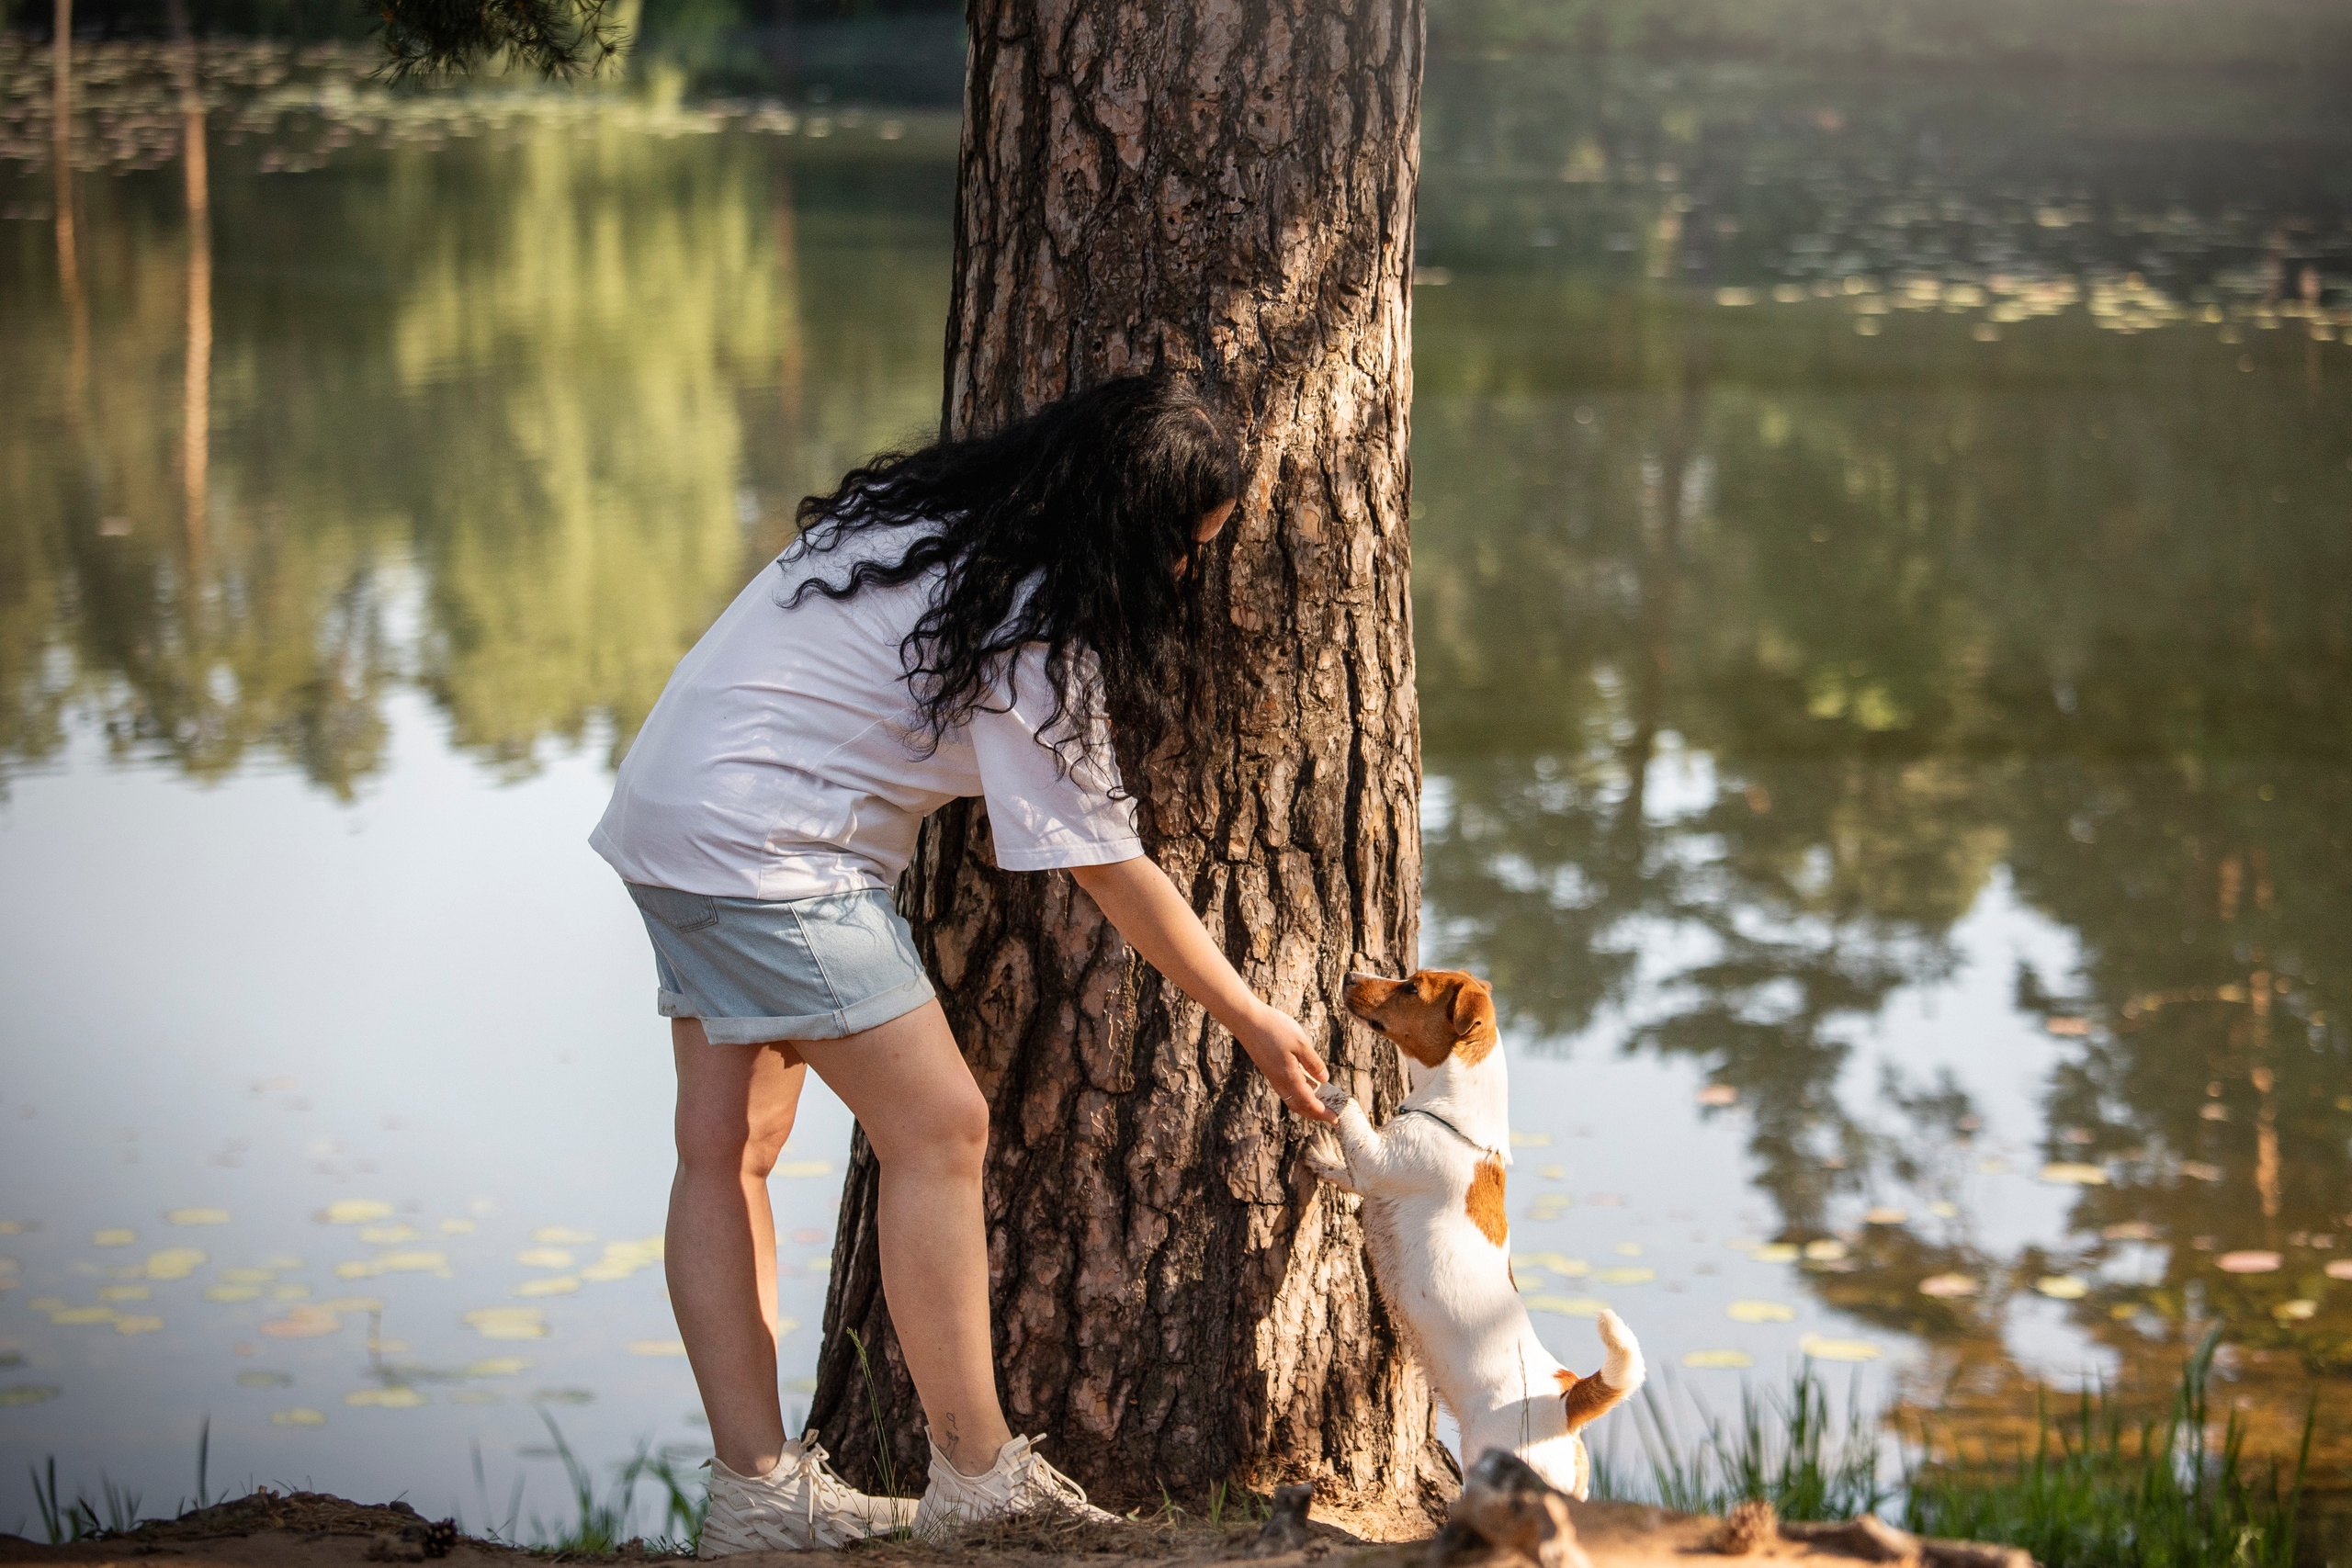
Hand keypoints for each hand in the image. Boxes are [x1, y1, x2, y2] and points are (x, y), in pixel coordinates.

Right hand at [1237, 1003, 1334, 1122]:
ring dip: (1306, 1106)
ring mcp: (1272, 1076)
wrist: (1246, 1020)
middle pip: (1298, 1106)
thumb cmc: (1274, 1028)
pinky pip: (1286, 1089)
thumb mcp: (1300, 1042)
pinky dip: (1298, 1094)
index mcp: (1288, 1076)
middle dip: (1315, 1114)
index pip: (1308, 1102)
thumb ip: (1313, 1062)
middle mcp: (1279, 1081)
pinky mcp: (1269, 1069)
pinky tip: (1307, 1086)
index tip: (1335, 1119)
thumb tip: (1324, 1079)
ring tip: (1321, 1105)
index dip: (1322, 1112)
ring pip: (1291, 1099)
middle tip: (1330, 1117)